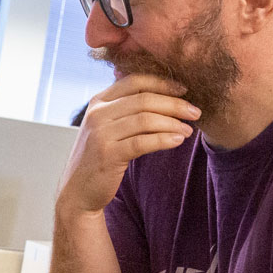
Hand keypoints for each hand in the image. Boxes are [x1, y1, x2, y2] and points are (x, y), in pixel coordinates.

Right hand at [57, 74, 199, 218]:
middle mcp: (97, 114)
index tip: (184, 90)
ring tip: (189, 130)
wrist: (77, 191)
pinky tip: (178, 141)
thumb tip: (163, 94)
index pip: (134, 81)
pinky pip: (143, 142)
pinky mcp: (108, 154)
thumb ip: (124, 109)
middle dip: (175, 104)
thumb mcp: (106, 127)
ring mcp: (100, 134)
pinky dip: (164, 140)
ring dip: (173, 123)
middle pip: (144, 99)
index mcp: (98, 101)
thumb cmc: (99, 158)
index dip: (162, 83)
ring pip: (146, 119)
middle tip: (195, 112)